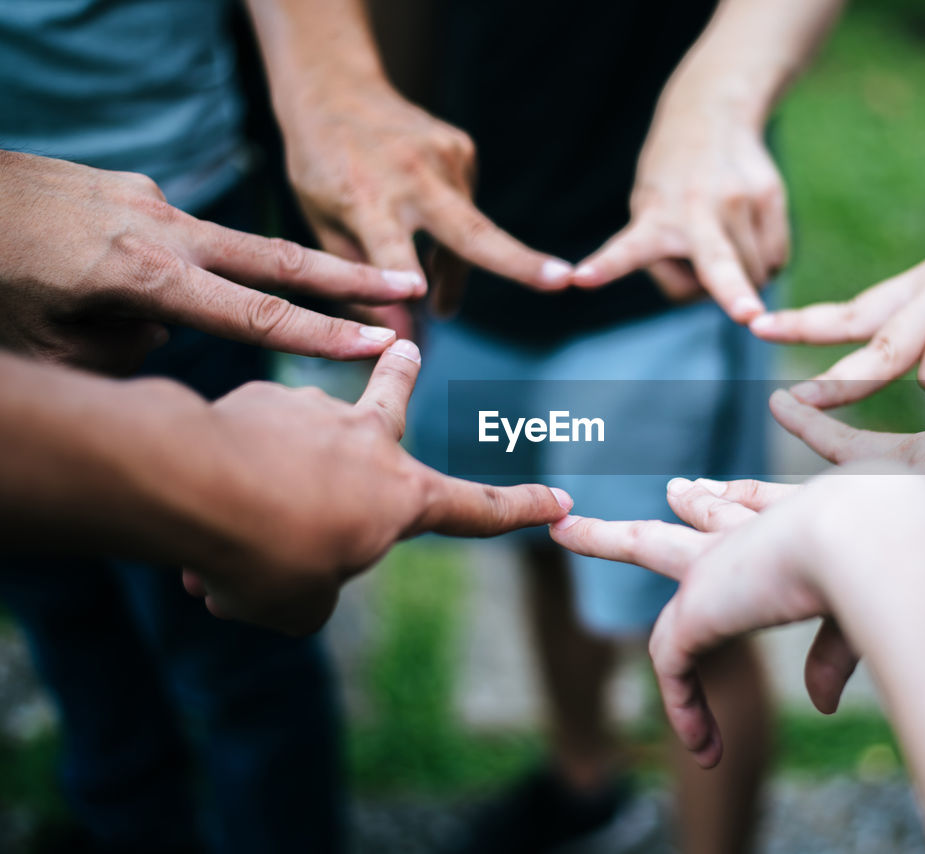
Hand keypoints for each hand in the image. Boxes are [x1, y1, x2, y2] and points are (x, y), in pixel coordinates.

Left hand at [0, 151, 425, 373]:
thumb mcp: (48, 349)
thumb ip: (126, 352)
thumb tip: (165, 330)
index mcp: (144, 276)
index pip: (256, 313)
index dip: (322, 335)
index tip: (379, 344)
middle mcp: (160, 228)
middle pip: (278, 257)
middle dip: (350, 274)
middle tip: (411, 283)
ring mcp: (148, 200)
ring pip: (218, 250)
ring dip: (228, 282)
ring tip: (140, 301)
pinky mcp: (131, 188)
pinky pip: (169, 239)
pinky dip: (164, 269)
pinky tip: (99, 281)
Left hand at [181, 341, 572, 634]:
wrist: (196, 487)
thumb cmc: (266, 554)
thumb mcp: (300, 605)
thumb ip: (312, 590)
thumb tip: (288, 568)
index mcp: (402, 497)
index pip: (480, 510)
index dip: (523, 510)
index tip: (561, 501)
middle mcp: (367, 441)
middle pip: (393, 399)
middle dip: (403, 373)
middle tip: (405, 348)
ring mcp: (312, 411)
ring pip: (298, 440)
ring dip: (275, 470)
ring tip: (235, 514)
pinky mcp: (255, 398)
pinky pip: (245, 445)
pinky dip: (230, 473)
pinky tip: (196, 503)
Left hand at [279, 83, 573, 320]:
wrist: (335, 87)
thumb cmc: (320, 167)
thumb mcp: (321, 225)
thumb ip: (359, 281)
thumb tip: (400, 338)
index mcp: (363, 199)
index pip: (390, 248)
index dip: (404, 276)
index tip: (424, 297)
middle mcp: (411, 177)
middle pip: (471, 232)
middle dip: (518, 261)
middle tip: (562, 281)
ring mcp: (444, 159)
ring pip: (469, 235)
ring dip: (455, 270)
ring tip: (439, 298)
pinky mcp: (464, 150)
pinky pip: (465, 209)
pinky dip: (451, 232)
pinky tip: (425, 223)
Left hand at [549, 470, 924, 766]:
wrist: (871, 539)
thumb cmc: (894, 565)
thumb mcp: (861, 614)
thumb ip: (833, 652)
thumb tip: (818, 703)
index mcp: (795, 523)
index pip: (754, 507)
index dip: (734, 501)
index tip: (705, 489)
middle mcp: (749, 535)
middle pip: (696, 514)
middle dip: (677, 505)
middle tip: (663, 489)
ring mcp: (716, 565)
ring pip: (646, 547)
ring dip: (605, 540)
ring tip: (566, 528)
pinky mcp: (697, 607)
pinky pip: (674, 664)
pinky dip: (688, 708)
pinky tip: (701, 744)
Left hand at [573, 109, 785, 322]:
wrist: (713, 112)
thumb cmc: (671, 183)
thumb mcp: (647, 209)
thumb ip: (669, 259)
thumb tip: (723, 293)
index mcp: (654, 218)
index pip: (627, 249)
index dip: (605, 267)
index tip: (581, 279)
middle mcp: (696, 210)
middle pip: (718, 263)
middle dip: (733, 294)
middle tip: (747, 316)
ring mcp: (738, 201)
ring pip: (755, 275)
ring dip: (743, 281)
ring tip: (724, 243)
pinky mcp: (770, 196)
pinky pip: (776, 258)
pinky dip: (764, 262)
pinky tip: (748, 235)